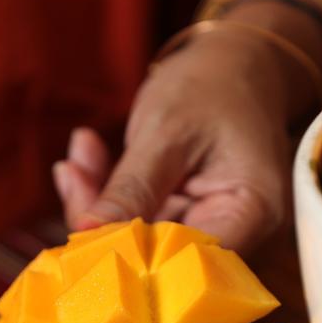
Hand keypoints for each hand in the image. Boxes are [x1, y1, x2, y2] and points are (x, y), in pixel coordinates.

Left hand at [55, 28, 314, 252]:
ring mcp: (205, 228)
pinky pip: (136, 221)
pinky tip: (86, 153)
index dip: (135, 260)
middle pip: (161, 256)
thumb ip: (131, 187)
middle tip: (70, 175)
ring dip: (99, 203)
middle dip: (105, 223)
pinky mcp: (180, 218)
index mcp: (251, 212)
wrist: (232, 61)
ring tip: (78, 157)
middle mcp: (235, 232)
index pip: (190, 261)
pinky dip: (106, 194)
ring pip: (139, 240)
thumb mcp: (167, 131)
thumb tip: (86, 235)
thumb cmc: (210, 85)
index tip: (84, 234)